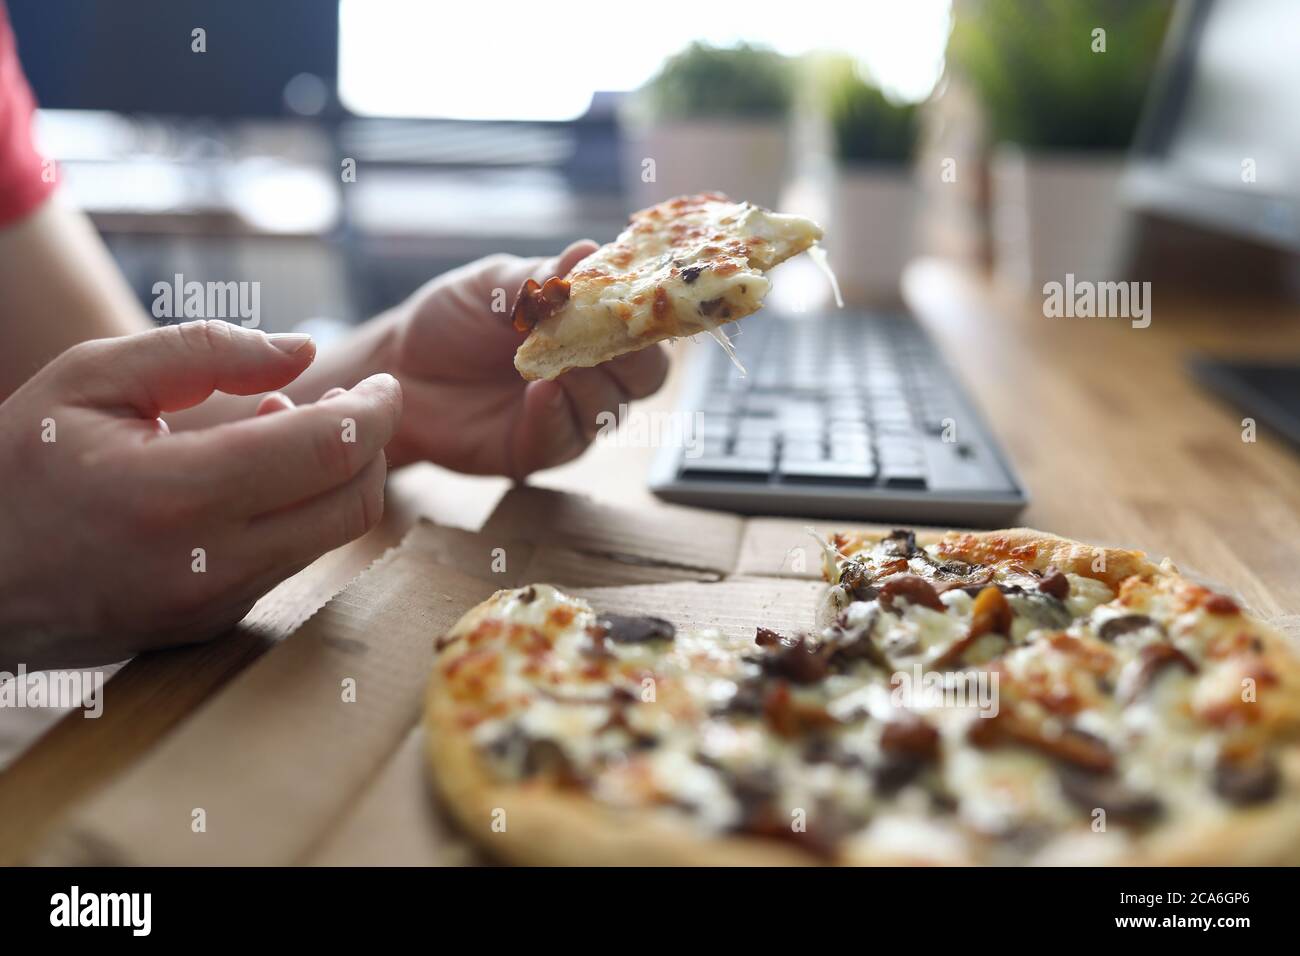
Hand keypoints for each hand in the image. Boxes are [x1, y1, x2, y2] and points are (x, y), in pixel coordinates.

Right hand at [0, 321, 401, 669]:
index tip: (385, 384)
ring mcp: (214, 605)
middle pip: (351, 503)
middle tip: (350, 402)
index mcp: (178, 495)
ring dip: (335, 478)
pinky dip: (299, 513)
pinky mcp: (213, 625)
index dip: (376, 411)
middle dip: (371, 446)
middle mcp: (209, 564)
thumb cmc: (15, 466)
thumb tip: (304, 351)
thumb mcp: (90, 377)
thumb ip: (204, 352)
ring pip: (328, 538)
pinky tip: (257, 475)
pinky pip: (289, 563)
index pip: (328, 450)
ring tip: (288, 426)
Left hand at [380, 242, 669, 477]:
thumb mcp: (493, 286)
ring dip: (590, 383)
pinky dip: (556, 415)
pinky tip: (539, 391)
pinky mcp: (537, 449)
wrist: (399, 366)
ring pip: (609, 410)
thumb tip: (590, 250)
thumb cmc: (453, 320)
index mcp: (592, 329)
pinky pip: (564, 440)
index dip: (649, 318)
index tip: (634, 302)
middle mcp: (592, 376)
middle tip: (603, 335)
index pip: (644, 330)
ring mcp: (568, 416)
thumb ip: (541, 278)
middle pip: (646, 377)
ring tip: (558, 362)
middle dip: (631, 357)